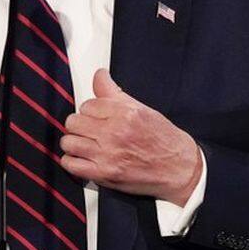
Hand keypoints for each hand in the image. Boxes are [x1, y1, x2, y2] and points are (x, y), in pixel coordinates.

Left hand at [59, 68, 202, 204]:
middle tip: (89, 130)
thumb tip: (100, 75)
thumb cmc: (163, 139)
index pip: (87, 105)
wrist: (179, 168)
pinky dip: (72, 162)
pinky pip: (71, 164)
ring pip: (68, 142)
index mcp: (124, 113)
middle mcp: (115, 133)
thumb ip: (114, 93)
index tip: (95, 117)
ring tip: (84, 144)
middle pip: (73, 122)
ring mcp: (108, 155)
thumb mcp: (141, 109)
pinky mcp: (104, 174)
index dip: (90, 111)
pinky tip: (83, 159)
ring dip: (74, 143)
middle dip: (79, 125)